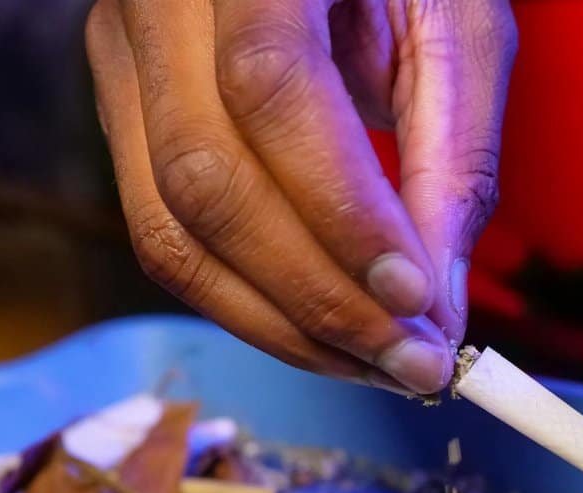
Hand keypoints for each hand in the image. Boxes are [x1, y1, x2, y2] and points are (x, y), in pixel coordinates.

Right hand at [85, 0, 515, 393]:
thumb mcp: (456, 26)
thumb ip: (454, 155)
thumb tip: (438, 301)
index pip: (272, 89)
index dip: (343, 211)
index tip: (419, 300)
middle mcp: (159, 2)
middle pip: (205, 182)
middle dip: (319, 299)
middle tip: (414, 364)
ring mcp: (125, 58)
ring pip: (170, 229)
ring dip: (281, 323)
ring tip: (376, 365)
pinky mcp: (128, 112)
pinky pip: (166, 232)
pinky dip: (249, 300)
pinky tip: (323, 330)